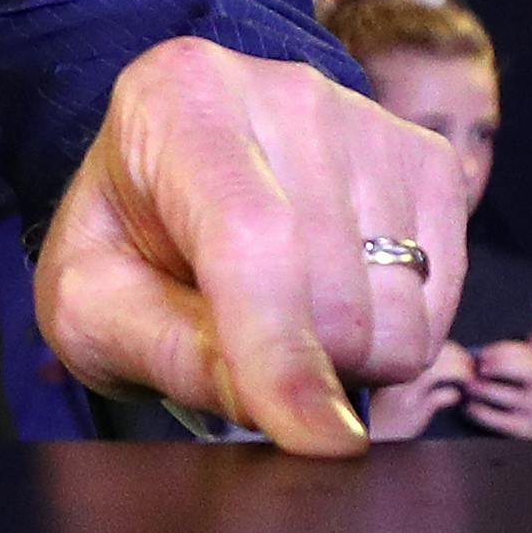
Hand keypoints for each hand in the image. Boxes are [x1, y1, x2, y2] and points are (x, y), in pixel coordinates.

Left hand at [31, 37, 470, 453]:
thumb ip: (170, 354)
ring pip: (401, 307)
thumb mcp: (90, 309)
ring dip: (347, 352)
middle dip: (298, 365)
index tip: (316, 440)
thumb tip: (283, 412)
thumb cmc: (126, 246)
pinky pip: (441, 297)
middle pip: (336, 292)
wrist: (172, 182)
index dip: (283, 353)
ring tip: (282, 315)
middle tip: (239, 347)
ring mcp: (368, 119)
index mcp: (179, 104)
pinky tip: (332, 296)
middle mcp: (287, 92)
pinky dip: (391, 328)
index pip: (252, 241)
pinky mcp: (428, 158)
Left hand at [461, 326, 531, 439]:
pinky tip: (468, 407)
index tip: (481, 354)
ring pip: (508, 394)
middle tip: (477, 368)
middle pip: (525, 370)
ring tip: (468, 386)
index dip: (502, 351)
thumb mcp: (529, 376)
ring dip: (483, 388)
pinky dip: (481, 412)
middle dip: (500, 365)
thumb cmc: (524, 398)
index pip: (527, 354)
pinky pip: (500, 419)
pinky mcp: (522, 431)